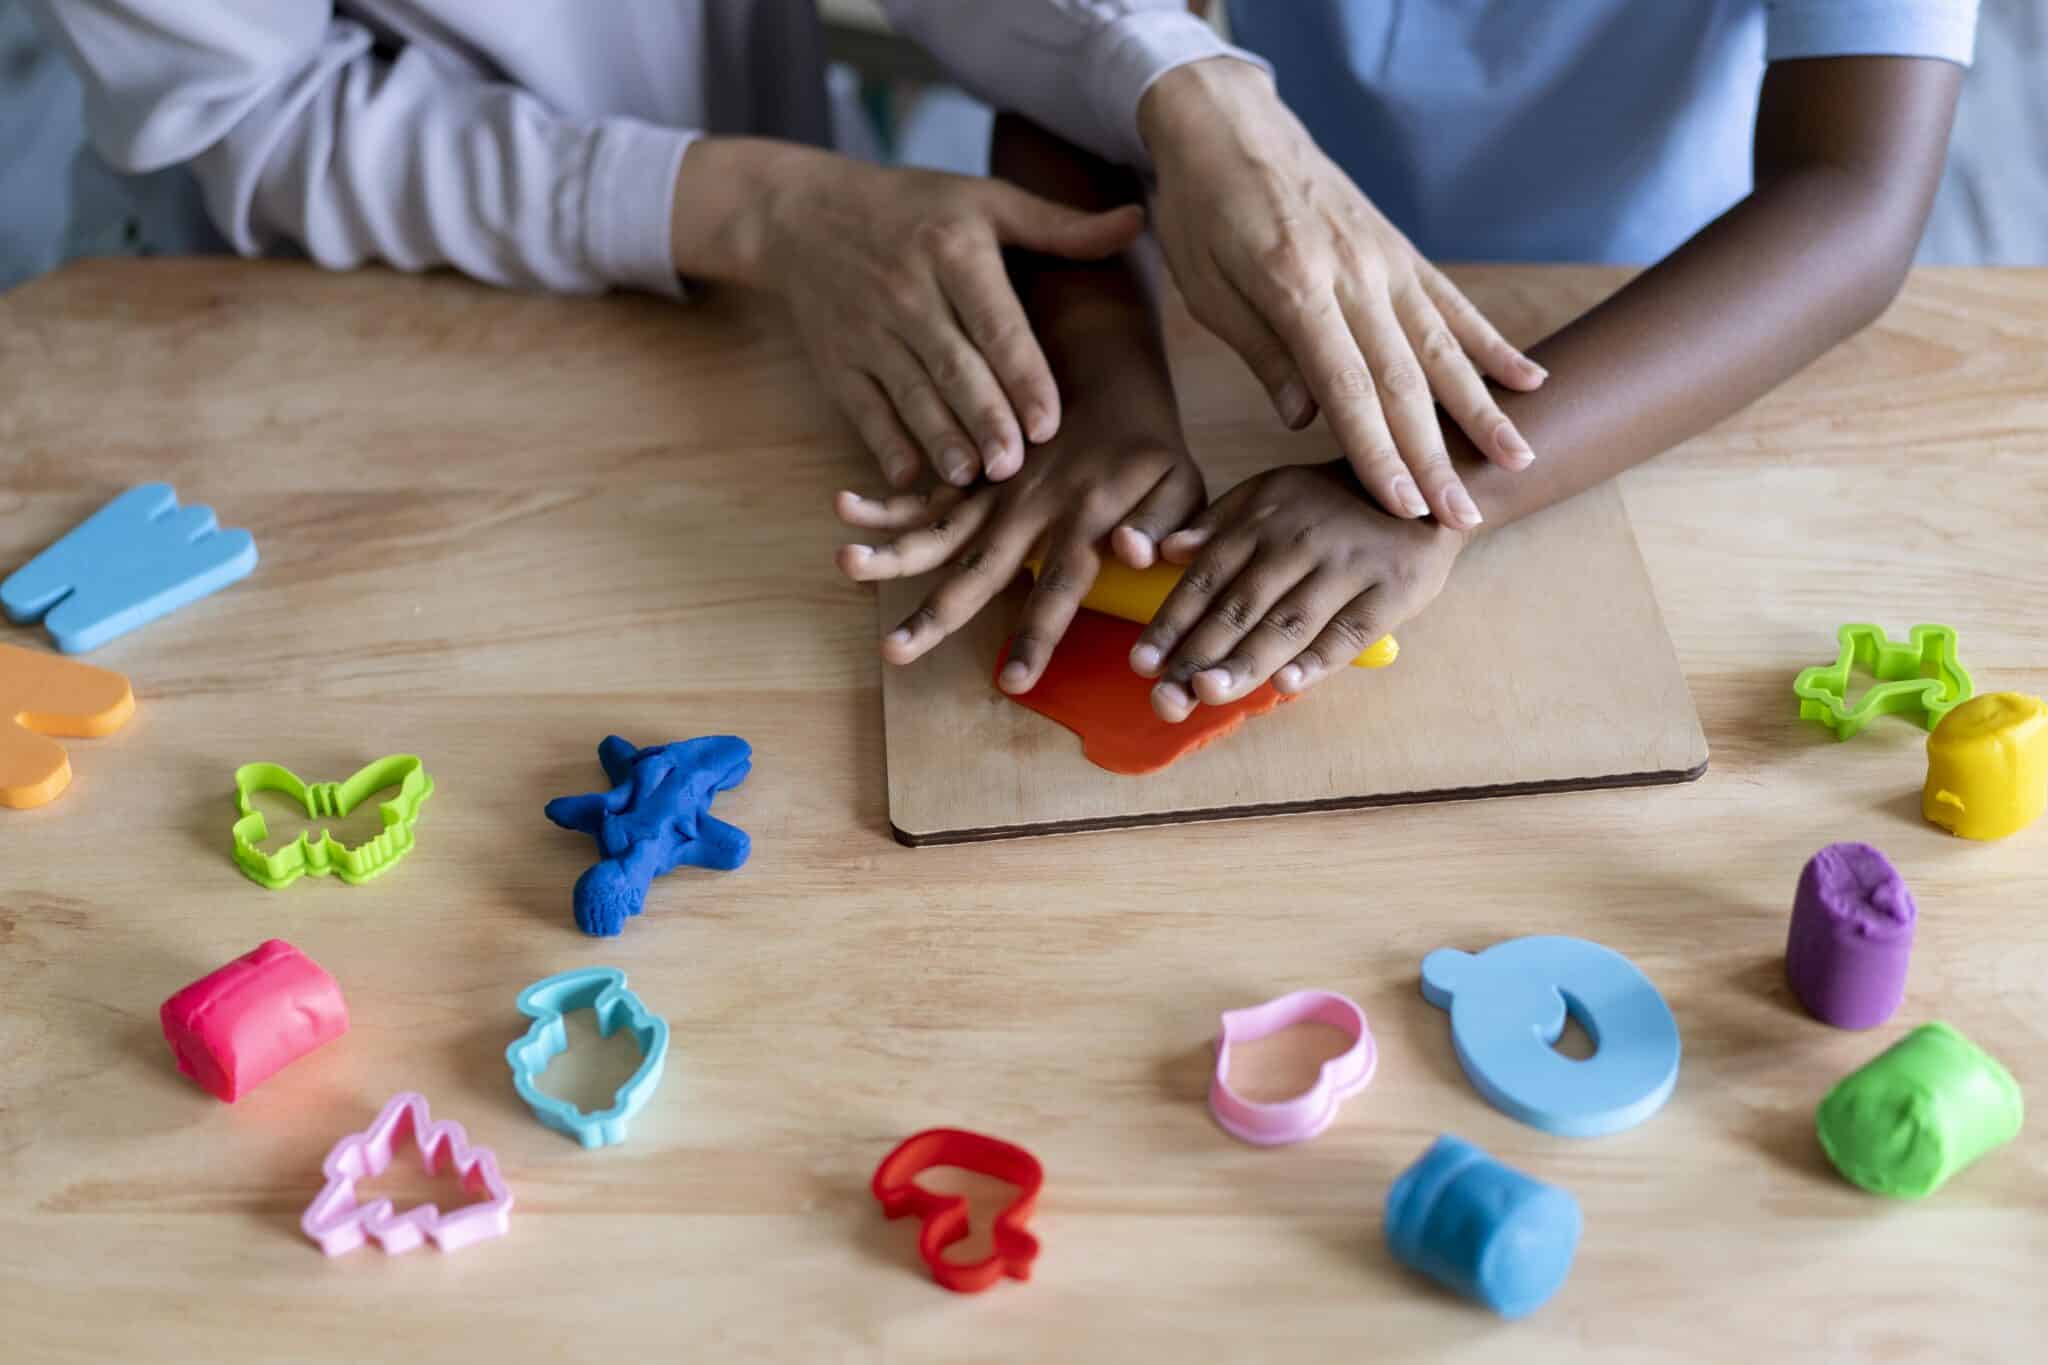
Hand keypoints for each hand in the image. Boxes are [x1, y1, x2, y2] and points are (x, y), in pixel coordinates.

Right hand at [669, 139, 1143, 488]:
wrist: (800, 214)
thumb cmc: (913, 208)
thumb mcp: (983, 200)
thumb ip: (1058, 226)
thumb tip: (1137, 222)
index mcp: (953, 249)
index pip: (994, 321)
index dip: (1021, 374)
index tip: (1048, 421)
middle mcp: (907, 291)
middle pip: (953, 366)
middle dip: (983, 419)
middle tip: (1015, 466)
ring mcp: (866, 331)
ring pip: (909, 395)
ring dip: (939, 439)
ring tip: (971, 477)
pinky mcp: (836, 362)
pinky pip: (863, 410)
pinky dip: (885, 445)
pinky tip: (911, 477)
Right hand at [835, 371, 1204, 692]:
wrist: (1106, 365)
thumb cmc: (1149, 442)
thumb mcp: (1180, 479)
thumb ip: (1163, 523)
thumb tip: (1134, 556)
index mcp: (1084, 516)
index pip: (1060, 588)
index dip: (1037, 635)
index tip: (1013, 681)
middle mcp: (1029, 506)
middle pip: (976, 568)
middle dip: (934, 613)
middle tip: (894, 650)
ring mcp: (993, 488)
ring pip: (937, 528)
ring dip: (890, 549)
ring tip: (846, 561)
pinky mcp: (972, 471)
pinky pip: (925, 492)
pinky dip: (887, 501)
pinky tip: (847, 508)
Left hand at [1131, 462, 1465, 721]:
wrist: (1423, 481)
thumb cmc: (1330, 501)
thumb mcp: (1269, 492)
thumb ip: (1217, 524)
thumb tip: (1165, 551)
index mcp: (1261, 521)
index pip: (1206, 579)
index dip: (1172, 623)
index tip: (1142, 664)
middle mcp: (1298, 542)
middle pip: (1240, 606)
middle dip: (1199, 654)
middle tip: (1165, 696)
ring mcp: (1347, 566)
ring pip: (1289, 622)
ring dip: (1246, 661)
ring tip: (1208, 692)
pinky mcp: (1393, 589)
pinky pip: (1350, 629)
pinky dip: (1318, 659)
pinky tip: (1287, 686)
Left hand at [1137, 60, 1544, 531]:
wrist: (1228, 122)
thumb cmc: (1202, 211)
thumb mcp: (1207, 288)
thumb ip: (1263, 352)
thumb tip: (1305, 419)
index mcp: (1297, 286)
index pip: (1346, 389)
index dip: (1378, 454)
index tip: (1405, 509)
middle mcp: (1356, 274)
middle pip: (1404, 382)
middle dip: (1436, 458)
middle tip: (1463, 519)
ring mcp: (1387, 260)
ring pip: (1444, 348)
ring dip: (1482, 411)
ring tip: (1518, 461)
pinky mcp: (1401, 249)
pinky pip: (1453, 305)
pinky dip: (1493, 344)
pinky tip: (1532, 379)